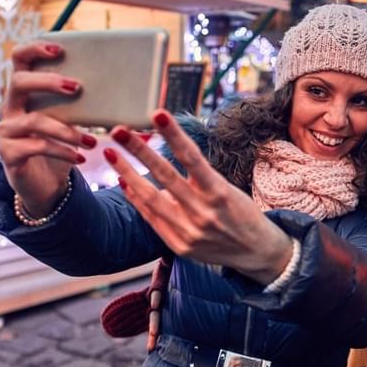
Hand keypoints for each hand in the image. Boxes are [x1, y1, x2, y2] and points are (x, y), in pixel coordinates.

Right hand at [0, 42, 96, 214]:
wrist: (46, 187)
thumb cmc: (61, 147)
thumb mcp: (71, 123)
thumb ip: (82, 104)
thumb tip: (121, 86)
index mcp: (24, 94)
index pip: (19, 60)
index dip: (35, 49)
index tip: (60, 49)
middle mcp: (10, 109)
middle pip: (18, 82)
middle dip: (49, 82)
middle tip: (77, 87)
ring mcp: (6, 132)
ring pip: (34, 121)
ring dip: (67, 129)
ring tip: (92, 140)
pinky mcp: (9, 155)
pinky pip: (37, 147)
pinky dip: (63, 151)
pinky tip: (82, 157)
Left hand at [103, 109, 292, 284]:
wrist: (257, 253)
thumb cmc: (242, 213)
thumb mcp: (228, 190)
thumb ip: (198, 179)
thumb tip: (165, 164)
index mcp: (219, 192)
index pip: (191, 157)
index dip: (173, 134)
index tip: (158, 113)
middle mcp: (202, 212)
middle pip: (165, 175)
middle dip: (139, 151)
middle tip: (118, 130)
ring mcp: (189, 231)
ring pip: (151, 198)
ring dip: (127, 174)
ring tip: (110, 153)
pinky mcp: (180, 246)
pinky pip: (152, 218)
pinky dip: (137, 199)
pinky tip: (124, 182)